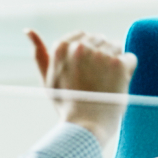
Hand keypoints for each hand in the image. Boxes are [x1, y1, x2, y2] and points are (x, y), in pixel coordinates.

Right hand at [26, 29, 136, 146]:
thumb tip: (28, 30)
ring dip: (115, 63)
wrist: (85, 127)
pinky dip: (127, 71)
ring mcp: (100, 55)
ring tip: (106, 84)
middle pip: (101, 39)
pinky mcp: (118, 64)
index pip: (84, 36)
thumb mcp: (47, 78)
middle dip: (102, 57)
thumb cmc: (66, 105)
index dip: (88, 54)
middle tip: (95, 81)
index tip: (85, 73)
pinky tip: (117, 85)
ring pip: (117, 46)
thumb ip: (39, 54)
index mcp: (62, 47)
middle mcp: (80, 47)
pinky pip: (130, 58)